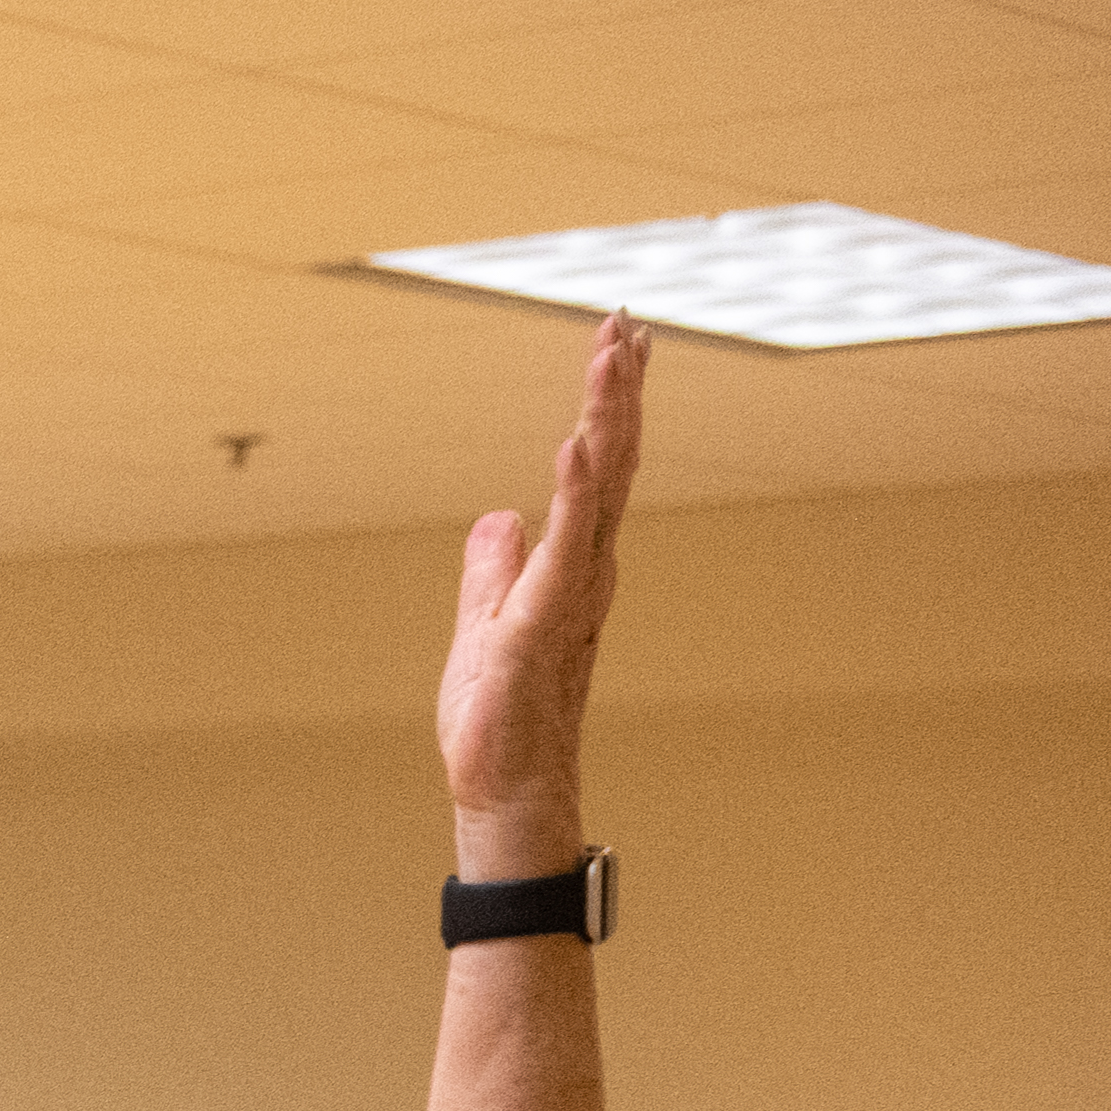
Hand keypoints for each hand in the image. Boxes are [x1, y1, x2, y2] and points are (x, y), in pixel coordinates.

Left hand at [436, 314, 643, 862]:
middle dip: (620, 390)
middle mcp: (588, 570)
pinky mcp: (544, 623)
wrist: (505, 790)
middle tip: (628, 321)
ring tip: (614, 353)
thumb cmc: (501, 719)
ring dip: (607, 417)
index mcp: (574, 566)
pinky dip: (574, 492)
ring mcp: (573, 594)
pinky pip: (566, 546)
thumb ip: (494, 570)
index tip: (618, 343)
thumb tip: (499, 520)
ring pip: (601, 488)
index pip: (599, 470)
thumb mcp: (483, 625)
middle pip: (613, 462)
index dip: (610, 405)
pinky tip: (577, 442)